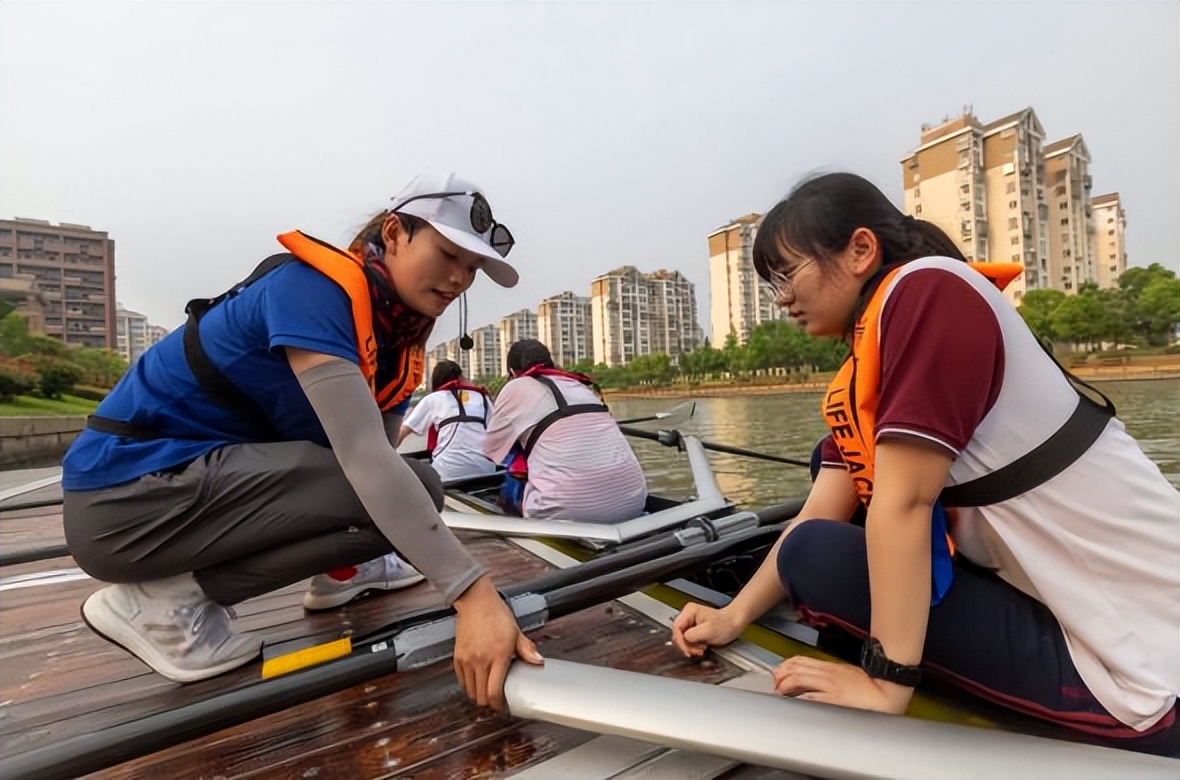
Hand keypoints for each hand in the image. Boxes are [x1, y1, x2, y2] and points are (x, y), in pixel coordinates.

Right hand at [452, 576, 542, 710]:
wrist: (476, 602)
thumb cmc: (496, 614)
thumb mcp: (516, 632)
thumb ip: (527, 649)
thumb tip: (538, 661)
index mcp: (498, 656)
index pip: (494, 692)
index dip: (498, 705)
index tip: (502, 706)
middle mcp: (481, 660)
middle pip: (481, 696)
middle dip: (489, 702)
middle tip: (496, 699)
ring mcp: (467, 660)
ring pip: (470, 691)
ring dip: (478, 695)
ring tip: (486, 691)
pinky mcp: (457, 657)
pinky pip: (461, 681)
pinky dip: (468, 685)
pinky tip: (476, 681)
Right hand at [670, 602, 744, 657]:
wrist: (735, 624)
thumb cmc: (726, 624)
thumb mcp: (709, 630)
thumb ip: (693, 634)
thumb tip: (684, 639)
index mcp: (689, 611)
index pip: (676, 628)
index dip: (680, 641)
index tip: (687, 650)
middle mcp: (688, 615)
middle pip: (678, 634)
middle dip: (686, 645)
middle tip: (696, 651)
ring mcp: (690, 623)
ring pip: (682, 639)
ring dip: (691, 647)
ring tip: (701, 649)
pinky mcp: (694, 630)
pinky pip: (688, 641)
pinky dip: (693, 647)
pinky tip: (701, 648)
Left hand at [772, 656, 910, 713]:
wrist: (887, 692)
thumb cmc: (870, 686)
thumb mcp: (846, 675)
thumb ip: (830, 676)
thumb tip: (815, 681)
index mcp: (830, 668)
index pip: (801, 660)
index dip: (785, 665)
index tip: (778, 672)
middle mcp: (828, 674)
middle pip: (796, 668)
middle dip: (780, 675)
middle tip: (774, 684)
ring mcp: (830, 686)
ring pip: (800, 678)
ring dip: (785, 685)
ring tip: (779, 692)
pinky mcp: (835, 699)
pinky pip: (812, 696)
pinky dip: (800, 698)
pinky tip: (793, 701)